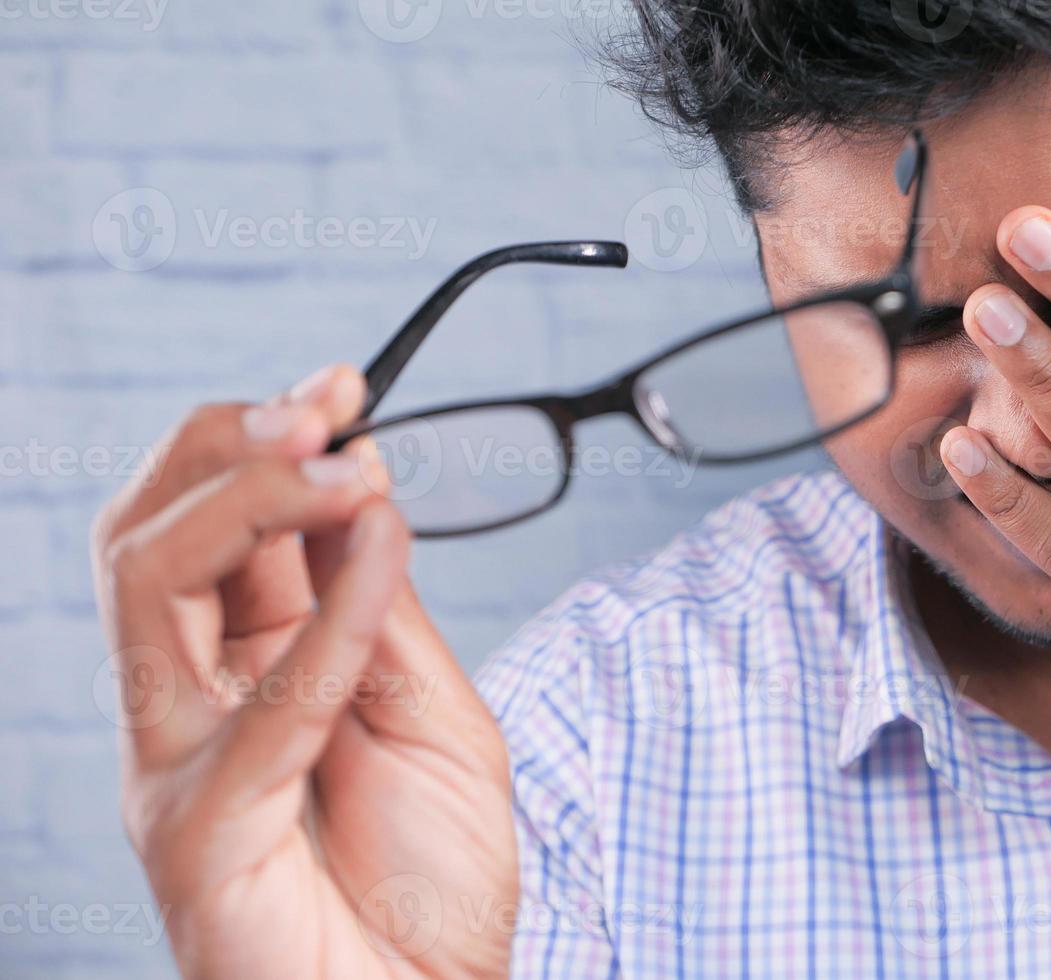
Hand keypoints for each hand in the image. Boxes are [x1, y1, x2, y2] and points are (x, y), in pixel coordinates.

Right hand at [91, 366, 516, 976]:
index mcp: (246, 662)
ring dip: (252, 503)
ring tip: (347, 467)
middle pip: (153, 533)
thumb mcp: (426, 704)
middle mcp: (190, 701)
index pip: (218, 523)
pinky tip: (381, 548)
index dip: (268, 440)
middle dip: (231, 449)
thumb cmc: (429, 872)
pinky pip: (259, 699)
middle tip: (321, 410)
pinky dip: (327, 616)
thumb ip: (378, 608)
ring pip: (152, 585)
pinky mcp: (199, 827)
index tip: (339, 385)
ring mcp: (179, 761)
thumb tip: (359, 488)